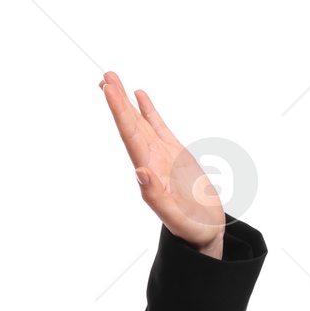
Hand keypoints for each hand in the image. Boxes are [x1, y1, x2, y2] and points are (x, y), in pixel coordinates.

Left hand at [98, 73, 224, 255]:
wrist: (204, 234)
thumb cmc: (192, 230)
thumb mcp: (175, 217)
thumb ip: (156, 197)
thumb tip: (140, 172)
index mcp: (149, 173)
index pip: (130, 137)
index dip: (120, 113)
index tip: (109, 90)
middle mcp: (151, 161)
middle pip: (130, 125)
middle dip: (117, 100)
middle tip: (105, 76)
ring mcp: (161, 156)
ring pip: (140, 122)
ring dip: (126, 102)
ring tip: (112, 79)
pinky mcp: (174, 153)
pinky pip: (157, 127)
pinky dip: (147, 111)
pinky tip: (139, 95)